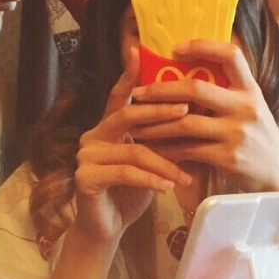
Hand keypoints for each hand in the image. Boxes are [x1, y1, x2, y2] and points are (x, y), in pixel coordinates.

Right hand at [74, 49, 192, 245]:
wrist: (106, 227)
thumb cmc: (131, 190)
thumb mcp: (149, 158)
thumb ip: (160, 136)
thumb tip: (192, 112)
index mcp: (108, 125)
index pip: (121, 95)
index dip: (130, 73)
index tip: (140, 51)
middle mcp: (94, 134)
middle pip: (128, 113)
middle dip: (160, 111)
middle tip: (187, 111)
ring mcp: (86, 155)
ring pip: (133, 148)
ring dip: (164, 160)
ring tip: (186, 173)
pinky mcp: (86, 178)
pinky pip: (125, 173)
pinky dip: (150, 179)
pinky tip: (168, 186)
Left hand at [130, 40, 278, 193]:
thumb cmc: (258, 136)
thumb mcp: (251, 107)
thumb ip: (228, 92)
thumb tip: (188, 71)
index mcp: (251, 89)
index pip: (231, 55)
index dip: (203, 46)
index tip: (176, 47)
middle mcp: (246, 107)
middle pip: (196, 90)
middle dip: (161, 90)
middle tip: (138, 92)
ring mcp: (237, 133)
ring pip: (186, 123)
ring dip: (156, 124)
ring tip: (135, 124)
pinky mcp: (228, 158)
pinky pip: (189, 150)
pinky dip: (166, 148)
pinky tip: (152, 148)